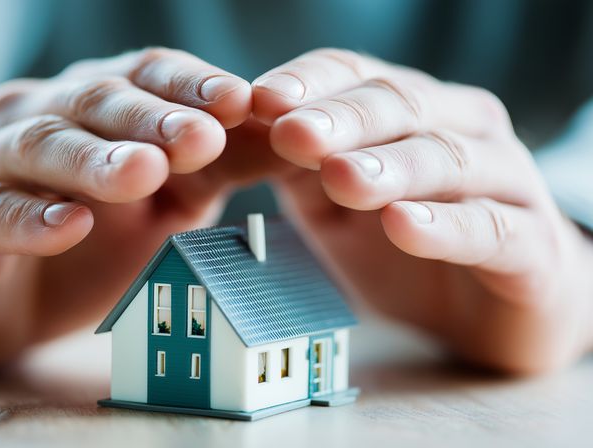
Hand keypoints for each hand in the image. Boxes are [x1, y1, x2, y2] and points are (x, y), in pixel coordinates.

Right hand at [0, 48, 276, 368]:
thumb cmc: (82, 247)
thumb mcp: (160, 208)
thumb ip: (209, 169)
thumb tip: (281, 137)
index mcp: (87, 108)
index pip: (142, 76)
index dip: (190, 85)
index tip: (244, 103)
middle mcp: (32, 120)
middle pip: (91, 101)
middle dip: (150, 117)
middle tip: (202, 136)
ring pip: (35, 145)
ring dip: (92, 159)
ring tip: (142, 173)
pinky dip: (27, 219)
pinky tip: (68, 226)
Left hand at [252, 49, 592, 372]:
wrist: (494, 312)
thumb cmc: (407, 247)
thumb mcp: (336, 209)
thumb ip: (300, 174)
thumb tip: (247, 136)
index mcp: (412, 112)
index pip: (358, 75)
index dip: (310, 83)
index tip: (261, 99)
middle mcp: (463, 130)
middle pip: (403, 105)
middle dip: (343, 119)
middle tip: (293, 133)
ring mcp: (505, 183)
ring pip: (448, 158)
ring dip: (390, 166)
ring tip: (341, 177)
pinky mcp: (531, 245)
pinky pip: (490, 229)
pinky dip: (444, 226)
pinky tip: (403, 225)